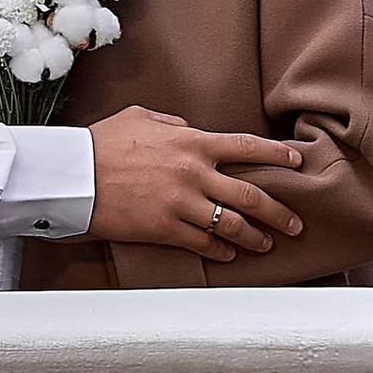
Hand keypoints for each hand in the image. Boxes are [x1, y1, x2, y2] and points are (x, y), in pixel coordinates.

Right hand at [87, 108, 307, 260]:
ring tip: (267, 245)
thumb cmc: (102, 143)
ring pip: (233, 225)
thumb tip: (188, 126)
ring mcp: (182, 203)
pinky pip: (203, 243)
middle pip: (252, 196)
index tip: (297, 163)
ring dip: (255, 238)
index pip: (248, 147)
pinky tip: (229, 255)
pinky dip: (220, 251)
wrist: (74, 175)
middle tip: (296, 223)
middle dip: (281, 212)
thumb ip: (171, 121)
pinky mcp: (165, 228)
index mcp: (192, 141)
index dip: (278, 156)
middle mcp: (195, 172)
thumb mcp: (140, 117)